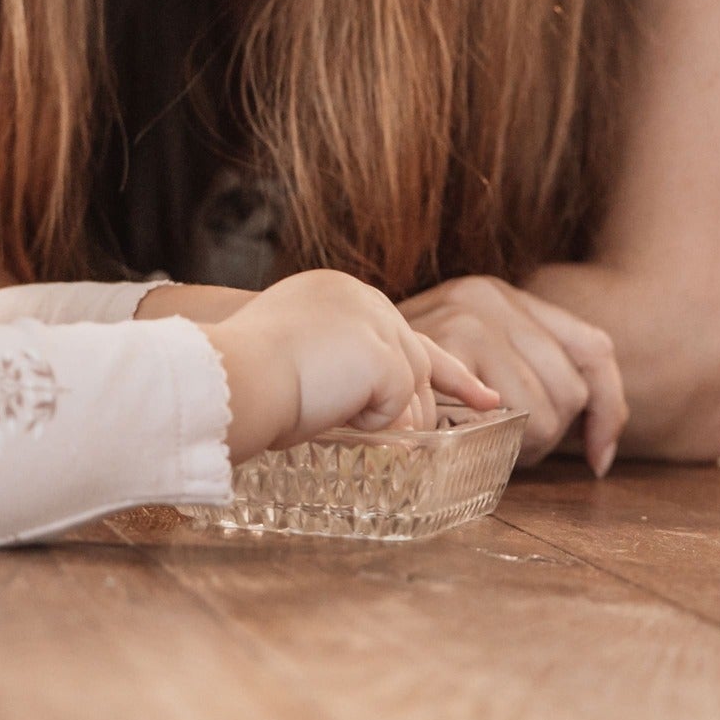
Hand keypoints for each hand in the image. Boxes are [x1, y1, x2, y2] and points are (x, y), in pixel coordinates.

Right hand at [203, 270, 498, 459]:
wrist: (231, 377)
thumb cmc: (242, 379)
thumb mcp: (294, 362)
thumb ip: (336, 371)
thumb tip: (372, 409)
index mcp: (334, 292)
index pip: (394, 327)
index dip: (432, 359)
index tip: (467, 381)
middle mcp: (360, 298)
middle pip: (419, 351)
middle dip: (456, 382)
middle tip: (488, 402)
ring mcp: (374, 323)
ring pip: (411, 385)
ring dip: (391, 418)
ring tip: (349, 427)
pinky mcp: (382, 356)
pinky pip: (397, 406)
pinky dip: (374, 424)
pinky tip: (338, 417)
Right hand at [403, 276, 626, 475]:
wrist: (316, 355)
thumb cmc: (393, 382)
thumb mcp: (466, 369)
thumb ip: (523, 381)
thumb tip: (602, 450)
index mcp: (506, 296)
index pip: (595, 349)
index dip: (611, 409)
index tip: (600, 459)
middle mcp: (493, 296)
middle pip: (573, 389)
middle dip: (552, 436)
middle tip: (505, 447)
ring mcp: (471, 315)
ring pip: (547, 410)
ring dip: (522, 445)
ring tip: (476, 441)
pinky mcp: (451, 341)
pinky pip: (511, 414)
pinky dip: (496, 440)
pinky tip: (463, 440)